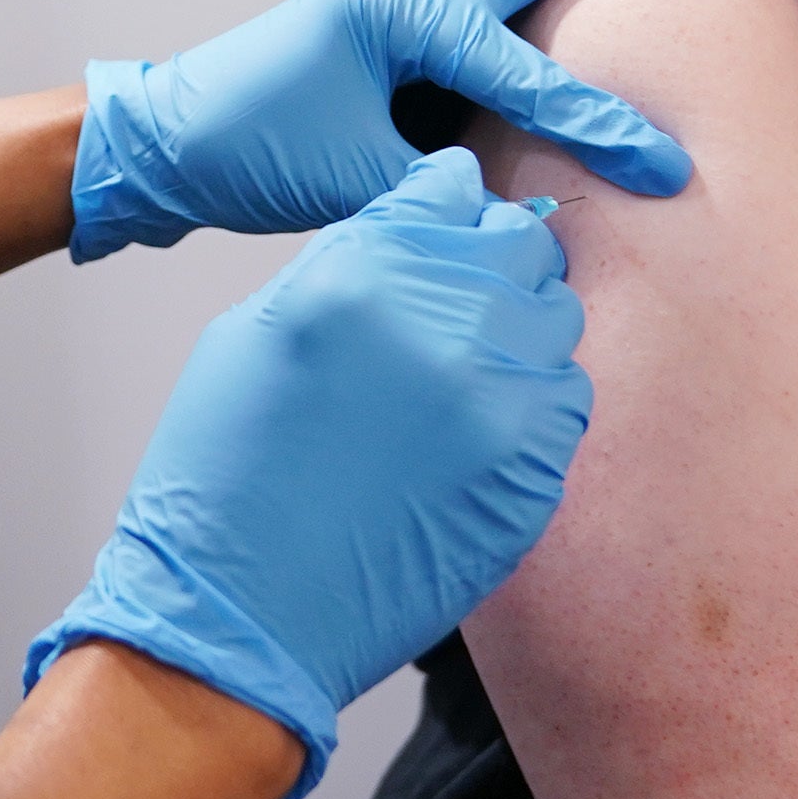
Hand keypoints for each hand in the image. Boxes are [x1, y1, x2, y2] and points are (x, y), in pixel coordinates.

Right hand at [26, 148, 590, 794]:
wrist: (242, 608)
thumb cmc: (229, 473)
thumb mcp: (258, 329)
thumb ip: (349, 263)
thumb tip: (411, 231)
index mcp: (365, 271)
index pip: (452, 189)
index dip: (445, 208)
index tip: (443, 229)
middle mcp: (446, 325)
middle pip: (520, 244)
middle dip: (493, 259)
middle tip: (460, 299)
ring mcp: (499, 404)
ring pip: (557, 318)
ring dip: (521, 327)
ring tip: (468, 368)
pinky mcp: (530, 474)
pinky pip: (568, 401)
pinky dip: (535, 400)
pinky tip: (481, 425)